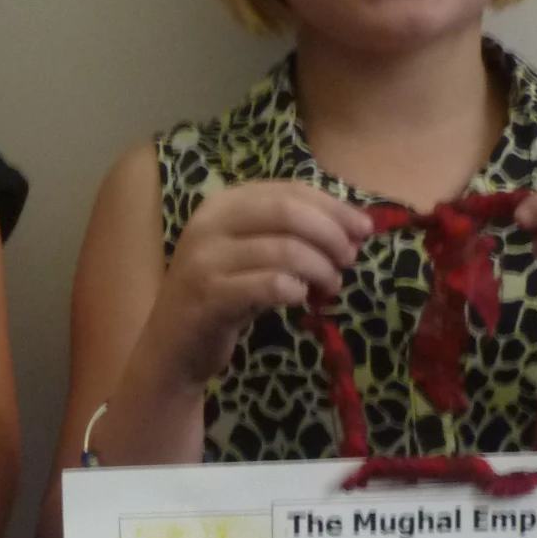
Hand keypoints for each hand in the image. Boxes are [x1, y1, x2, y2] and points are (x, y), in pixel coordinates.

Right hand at [146, 179, 373, 388]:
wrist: (172, 347)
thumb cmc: (222, 297)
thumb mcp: (252, 255)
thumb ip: (290, 234)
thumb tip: (354, 225)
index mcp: (223, 204)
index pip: (290, 190)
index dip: (333, 207)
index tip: (364, 229)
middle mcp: (210, 224)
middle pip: (288, 211)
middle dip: (330, 234)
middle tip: (349, 259)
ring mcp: (206, 260)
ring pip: (284, 250)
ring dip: (320, 269)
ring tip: (330, 286)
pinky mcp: (209, 297)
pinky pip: (269, 285)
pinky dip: (296, 291)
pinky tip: (301, 301)